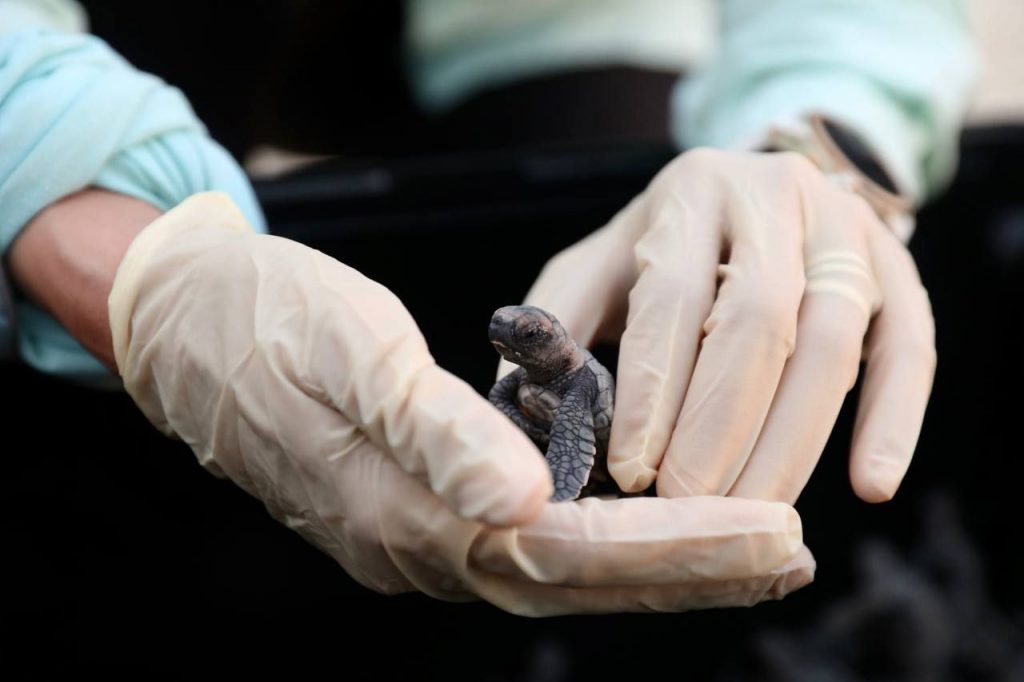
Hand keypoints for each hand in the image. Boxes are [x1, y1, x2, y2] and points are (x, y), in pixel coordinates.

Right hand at [108, 192, 813, 614]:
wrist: (191, 328)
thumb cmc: (268, 325)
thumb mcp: (350, 355)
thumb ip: (435, 432)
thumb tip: (521, 499)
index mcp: (408, 513)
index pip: (566, 549)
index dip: (675, 546)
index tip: (774, 531)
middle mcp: (423, 545)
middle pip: (577, 579)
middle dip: (691, 572)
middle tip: (796, 555)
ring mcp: (422, 535)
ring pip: (562, 570)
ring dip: (660, 565)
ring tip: (757, 551)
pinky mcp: (426, 507)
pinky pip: (533, 543)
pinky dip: (608, 542)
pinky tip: (655, 524)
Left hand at [507, 149, 934, 503]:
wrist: (757, 190)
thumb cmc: (664, 247)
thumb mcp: (599, 265)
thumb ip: (558, 320)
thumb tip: (512, 398)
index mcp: (687, 193)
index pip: (673, 297)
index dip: (657, 391)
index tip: (634, 473)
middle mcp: (773, 196)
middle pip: (758, 320)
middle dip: (721, 427)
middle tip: (689, 507)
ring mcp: (845, 228)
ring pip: (834, 342)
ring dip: (793, 440)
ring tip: (755, 514)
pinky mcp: (898, 268)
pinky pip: (911, 347)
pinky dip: (895, 418)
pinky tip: (871, 485)